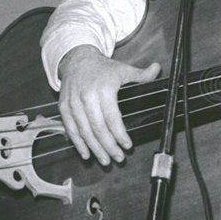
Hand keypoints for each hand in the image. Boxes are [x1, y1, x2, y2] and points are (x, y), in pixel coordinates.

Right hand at [57, 45, 160, 164]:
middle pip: (98, 128)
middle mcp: (86, 97)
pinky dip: (77, 143)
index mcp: (103, 89)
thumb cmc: (102, 67)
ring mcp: (73, 103)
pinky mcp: (63, 107)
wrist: (76, 59)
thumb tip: (157, 68)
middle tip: (119, 158)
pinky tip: (86, 154)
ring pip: (84, 131)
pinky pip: (70, 128)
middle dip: (109, 146)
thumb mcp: (123, 69)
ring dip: (95, 148)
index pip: (112, 117)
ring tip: (105, 160)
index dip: (120, 134)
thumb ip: (141, 74)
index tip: (128, 145)